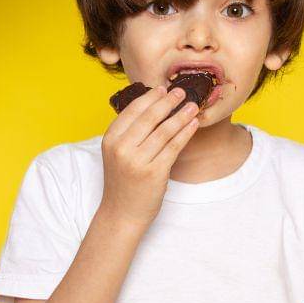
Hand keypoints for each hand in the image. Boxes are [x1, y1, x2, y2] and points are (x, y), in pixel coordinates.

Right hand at [99, 84, 200, 228]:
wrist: (122, 213)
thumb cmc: (123, 181)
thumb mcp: (117, 153)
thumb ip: (128, 132)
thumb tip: (151, 105)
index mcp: (110, 139)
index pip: (132, 111)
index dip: (149, 97)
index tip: (162, 89)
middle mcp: (121, 149)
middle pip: (149, 118)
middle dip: (167, 102)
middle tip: (181, 91)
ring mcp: (137, 161)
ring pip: (164, 131)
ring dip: (181, 115)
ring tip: (193, 106)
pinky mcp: (154, 173)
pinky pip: (173, 147)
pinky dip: (185, 133)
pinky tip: (193, 124)